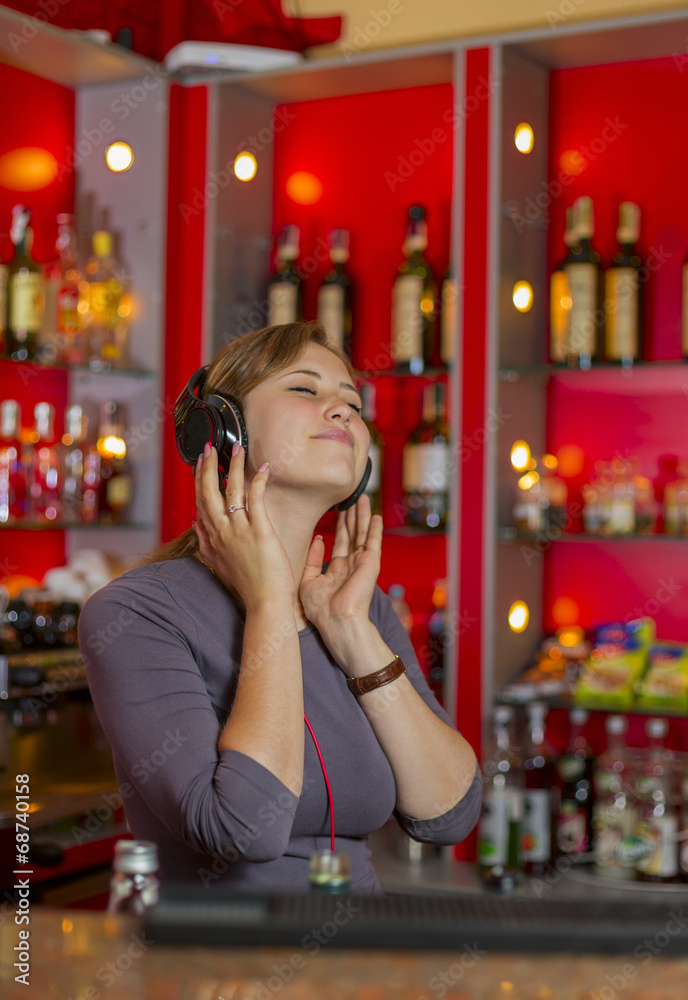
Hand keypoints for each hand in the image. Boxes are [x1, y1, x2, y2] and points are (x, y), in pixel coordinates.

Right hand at [193, 443, 294, 611]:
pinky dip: (258, 481)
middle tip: (209, 447)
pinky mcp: (260, 532)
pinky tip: (263, 468)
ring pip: (231, 491)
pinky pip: (256, 500)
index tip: (199, 463)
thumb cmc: (247, 585)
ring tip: (236, 448)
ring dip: (232, 466)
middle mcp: (223, 532)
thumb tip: (196, 522)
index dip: (198, 480)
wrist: (265, 603)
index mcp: (213, 538)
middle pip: (208, 492)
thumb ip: (205, 542)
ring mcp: (240, 531)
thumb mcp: (218, 563)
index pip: (200, 502)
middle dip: (207, 467)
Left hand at [299, 494, 382, 636]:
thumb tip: (318, 539)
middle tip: (352, 497)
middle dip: (352, 515)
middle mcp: (352, 564)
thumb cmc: (321, 609)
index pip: (340, 541)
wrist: (336, 621)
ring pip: (362, 533)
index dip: (340, 524)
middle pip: (353, 533)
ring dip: (363, 515)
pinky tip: (376, 515)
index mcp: (338, 569)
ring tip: (363, 498)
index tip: (339, 509)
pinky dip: (375, 529)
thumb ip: (313, 559)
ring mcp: (362, 563)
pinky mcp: (370, 563)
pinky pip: (373, 542)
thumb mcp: (309, 581)